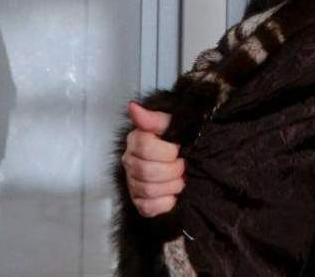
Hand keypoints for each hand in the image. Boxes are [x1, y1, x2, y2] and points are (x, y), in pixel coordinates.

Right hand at [121, 101, 184, 217]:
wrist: (185, 160)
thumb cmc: (178, 141)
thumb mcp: (172, 124)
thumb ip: (154, 118)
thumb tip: (133, 107)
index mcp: (136, 140)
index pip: (145, 147)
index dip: (167, 151)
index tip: (178, 150)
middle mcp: (130, 161)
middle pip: (147, 171)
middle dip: (172, 170)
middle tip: (182, 166)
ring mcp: (132, 182)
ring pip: (148, 190)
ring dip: (171, 186)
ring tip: (179, 179)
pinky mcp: (139, 201)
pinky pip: (148, 208)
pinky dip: (165, 203)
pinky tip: (172, 194)